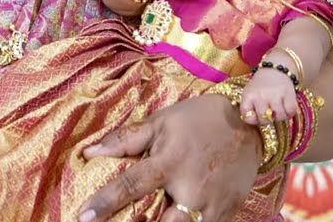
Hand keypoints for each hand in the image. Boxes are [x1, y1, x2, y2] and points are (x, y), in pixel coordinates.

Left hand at [79, 94, 260, 221]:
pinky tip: (173, 218)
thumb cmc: (198, 120)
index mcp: (169, 162)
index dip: (105, 202)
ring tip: (146, 219)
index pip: (131, 186)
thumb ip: (125, 139)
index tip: (83, 217)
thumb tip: (89, 152)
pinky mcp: (226, 215)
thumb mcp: (161, 122)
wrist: (249, 124)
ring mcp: (211, 206)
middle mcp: (190, 188)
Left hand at [238, 70, 295, 124]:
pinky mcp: (288, 93)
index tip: (257, 116)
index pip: (248, 117)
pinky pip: (290, 111)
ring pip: (279, 117)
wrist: (274, 69)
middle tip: (270, 113)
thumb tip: (254, 121)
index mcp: (249, 96)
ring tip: (279, 110)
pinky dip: (290, 112)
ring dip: (280, 117)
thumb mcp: (249, 93)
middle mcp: (261, 95)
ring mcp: (275, 95)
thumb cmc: (260, 85)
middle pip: (264, 120)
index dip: (254, 120)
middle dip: (268, 119)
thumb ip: (248, 108)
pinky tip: (287, 107)